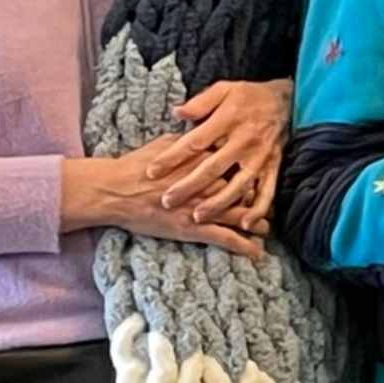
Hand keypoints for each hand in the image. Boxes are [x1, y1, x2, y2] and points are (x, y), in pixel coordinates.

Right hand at [63, 139, 263, 259]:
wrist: (115, 190)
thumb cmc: (136, 166)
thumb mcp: (165, 143)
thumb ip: (188, 139)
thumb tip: (200, 129)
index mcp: (203, 160)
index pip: (236, 164)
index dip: (247, 170)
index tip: (255, 174)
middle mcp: (209, 184)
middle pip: (243, 189)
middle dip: (255, 198)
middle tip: (268, 204)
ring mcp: (203, 208)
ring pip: (240, 214)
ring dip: (256, 222)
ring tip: (267, 227)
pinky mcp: (194, 229)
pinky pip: (226, 238)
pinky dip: (244, 245)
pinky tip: (257, 253)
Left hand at [150, 76, 289, 234]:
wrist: (287, 101)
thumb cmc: (249, 96)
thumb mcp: (224, 89)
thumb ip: (201, 102)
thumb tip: (177, 112)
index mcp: (228, 121)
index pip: (195, 142)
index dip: (172, 158)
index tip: (151, 172)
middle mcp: (244, 141)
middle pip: (212, 168)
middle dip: (188, 187)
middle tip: (166, 201)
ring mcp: (260, 157)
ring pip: (238, 185)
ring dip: (218, 203)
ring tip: (197, 216)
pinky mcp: (273, 167)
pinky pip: (267, 192)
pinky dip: (258, 209)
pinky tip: (245, 223)